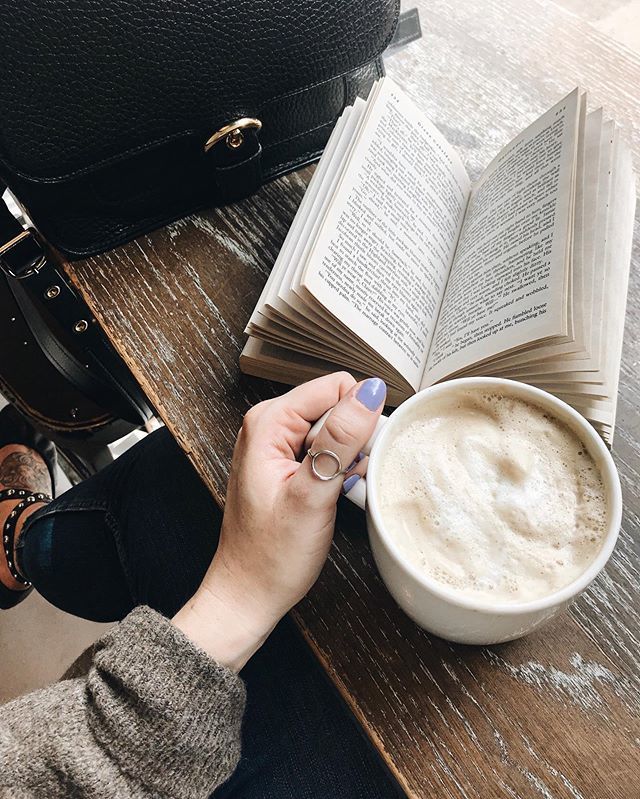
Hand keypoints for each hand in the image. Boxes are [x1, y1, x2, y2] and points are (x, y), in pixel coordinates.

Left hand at [173, 373, 385, 669]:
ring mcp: (277, 444)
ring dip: (348, 459)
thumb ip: (340, 439)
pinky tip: (332, 496)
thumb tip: (368, 393)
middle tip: (342, 482)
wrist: (248, 594)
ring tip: (335, 493)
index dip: (356, 419)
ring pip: (336, 429)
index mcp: (268, 422)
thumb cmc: (270, 555)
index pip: (335, 387)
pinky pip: (327, 450)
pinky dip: (339, 471)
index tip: (354, 459)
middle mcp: (269, 425)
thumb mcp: (312, 495)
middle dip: (353, 441)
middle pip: (336, 406)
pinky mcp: (287, 463)